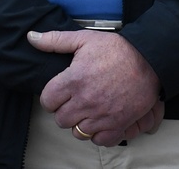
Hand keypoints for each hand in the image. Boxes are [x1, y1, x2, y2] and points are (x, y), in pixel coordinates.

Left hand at [28, 29, 161, 146]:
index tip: (57, 92)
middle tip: (71, 101)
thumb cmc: (115, 49)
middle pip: (60, 119)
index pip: (47, 101)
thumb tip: (30, 37)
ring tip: (85, 110)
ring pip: (78, 132)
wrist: (148, 60)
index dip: (50, 97)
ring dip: (79, 123)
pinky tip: (99, 120)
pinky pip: (99, 140)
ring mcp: (102, 115)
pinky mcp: (118, 124)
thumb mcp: (83, 39)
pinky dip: (97, 134)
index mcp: (74, 80)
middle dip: (63, 110)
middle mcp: (85, 101)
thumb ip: (54, 40)